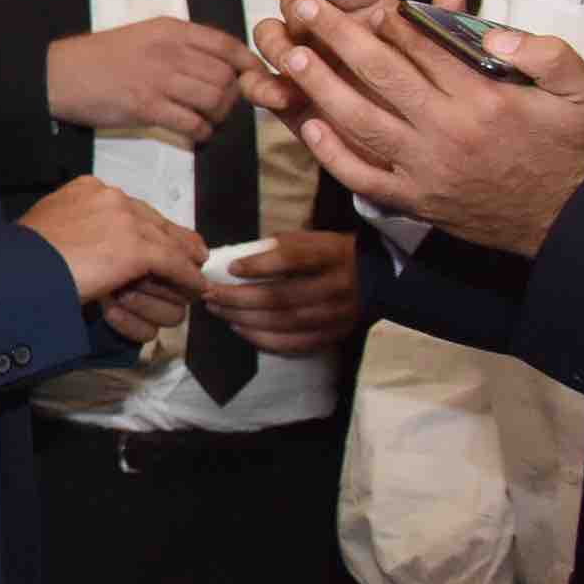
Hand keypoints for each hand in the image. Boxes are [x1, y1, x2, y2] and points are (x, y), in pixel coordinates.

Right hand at [18, 177, 204, 318]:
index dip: (147, 227)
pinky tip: (196, 288)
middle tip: (189, 257)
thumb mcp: (48, 224)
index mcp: (88, 187)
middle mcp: (111, 196)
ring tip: (195, 274)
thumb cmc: (22, 254)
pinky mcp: (138, 249)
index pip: (131, 207)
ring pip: (169, 241)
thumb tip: (84, 240)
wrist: (19, 268)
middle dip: (173, 240)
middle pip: (155, 220)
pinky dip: (188, 277)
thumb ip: (75, 224)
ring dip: (184, 261)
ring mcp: (127, 221)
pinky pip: (175, 264)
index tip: (157, 240)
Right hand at [47, 17, 254, 141]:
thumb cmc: (99, 57)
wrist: (57, 75)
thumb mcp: (143, 36)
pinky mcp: (146, 107)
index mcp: (170, 30)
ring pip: (214, 100)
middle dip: (233, 96)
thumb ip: (180, 45)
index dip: (248, 64)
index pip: (227, 45)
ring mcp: (158, 79)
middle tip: (223, 107)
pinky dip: (201, 133)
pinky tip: (196, 133)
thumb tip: (220, 63)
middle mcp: (169, 51)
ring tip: (209, 120)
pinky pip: (191, 123)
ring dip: (219, 116)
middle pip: (225, 76)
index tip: (253, 78)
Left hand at [193, 226, 361, 358]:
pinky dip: (262, 340)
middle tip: (210, 295)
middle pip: (281, 298)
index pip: (294, 260)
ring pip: (283, 323)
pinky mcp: (333, 336)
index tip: (232, 268)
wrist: (372, 278)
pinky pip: (293, 344)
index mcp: (331, 256)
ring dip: (244, 319)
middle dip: (238, 298)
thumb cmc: (327, 255)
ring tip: (218, 310)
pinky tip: (240, 328)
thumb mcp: (309, 239)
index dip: (260, 265)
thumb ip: (277, 248)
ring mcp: (336, 316)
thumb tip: (233, 260)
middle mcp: (337, 287)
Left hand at [253, 0, 583, 254]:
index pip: (427, 51)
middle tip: (302, 5)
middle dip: (337, 37)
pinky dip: (332, 153)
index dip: (392, 22)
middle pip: (381, 76)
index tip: (367, 0)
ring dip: (321, 87)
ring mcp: (427, 170)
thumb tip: (493, 32)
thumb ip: (547, 54)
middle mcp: (450, 133)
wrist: (576, 220)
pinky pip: (363, 177)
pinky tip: (307, 126)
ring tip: (291, 55)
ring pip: (360, 123)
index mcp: (487, 101)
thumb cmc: (578, 149)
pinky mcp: (417, 201)